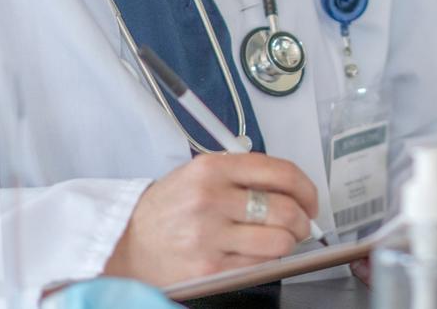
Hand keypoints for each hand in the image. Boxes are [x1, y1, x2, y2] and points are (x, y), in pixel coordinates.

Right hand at [102, 152, 318, 285]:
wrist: (125, 242)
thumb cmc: (168, 209)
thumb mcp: (199, 175)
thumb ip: (244, 175)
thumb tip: (293, 189)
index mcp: (212, 169)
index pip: (281, 172)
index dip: (306, 188)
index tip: (311, 199)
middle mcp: (211, 198)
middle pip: (285, 210)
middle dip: (304, 220)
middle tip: (302, 224)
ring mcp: (209, 235)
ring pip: (278, 241)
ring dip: (288, 242)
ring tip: (279, 239)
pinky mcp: (209, 267)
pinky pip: (259, 265)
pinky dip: (266, 260)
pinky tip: (255, 254)